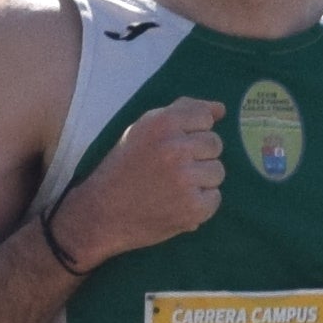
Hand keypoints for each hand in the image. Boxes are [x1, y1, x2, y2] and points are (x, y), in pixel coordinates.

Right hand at [46, 96, 224, 273]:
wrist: (101, 213)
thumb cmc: (123, 167)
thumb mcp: (143, 130)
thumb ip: (181, 112)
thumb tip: (221, 109)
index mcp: (162, 124)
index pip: (204, 117)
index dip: (192, 132)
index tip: (174, 144)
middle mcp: (175, 148)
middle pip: (214, 144)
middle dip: (198, 156)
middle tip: (171, 169)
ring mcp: (186, 179)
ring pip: (218, 171)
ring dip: (201, 180)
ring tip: (174, 187)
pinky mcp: (193, 208)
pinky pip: (215, 198)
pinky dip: (200, 203)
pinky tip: (177, 203)